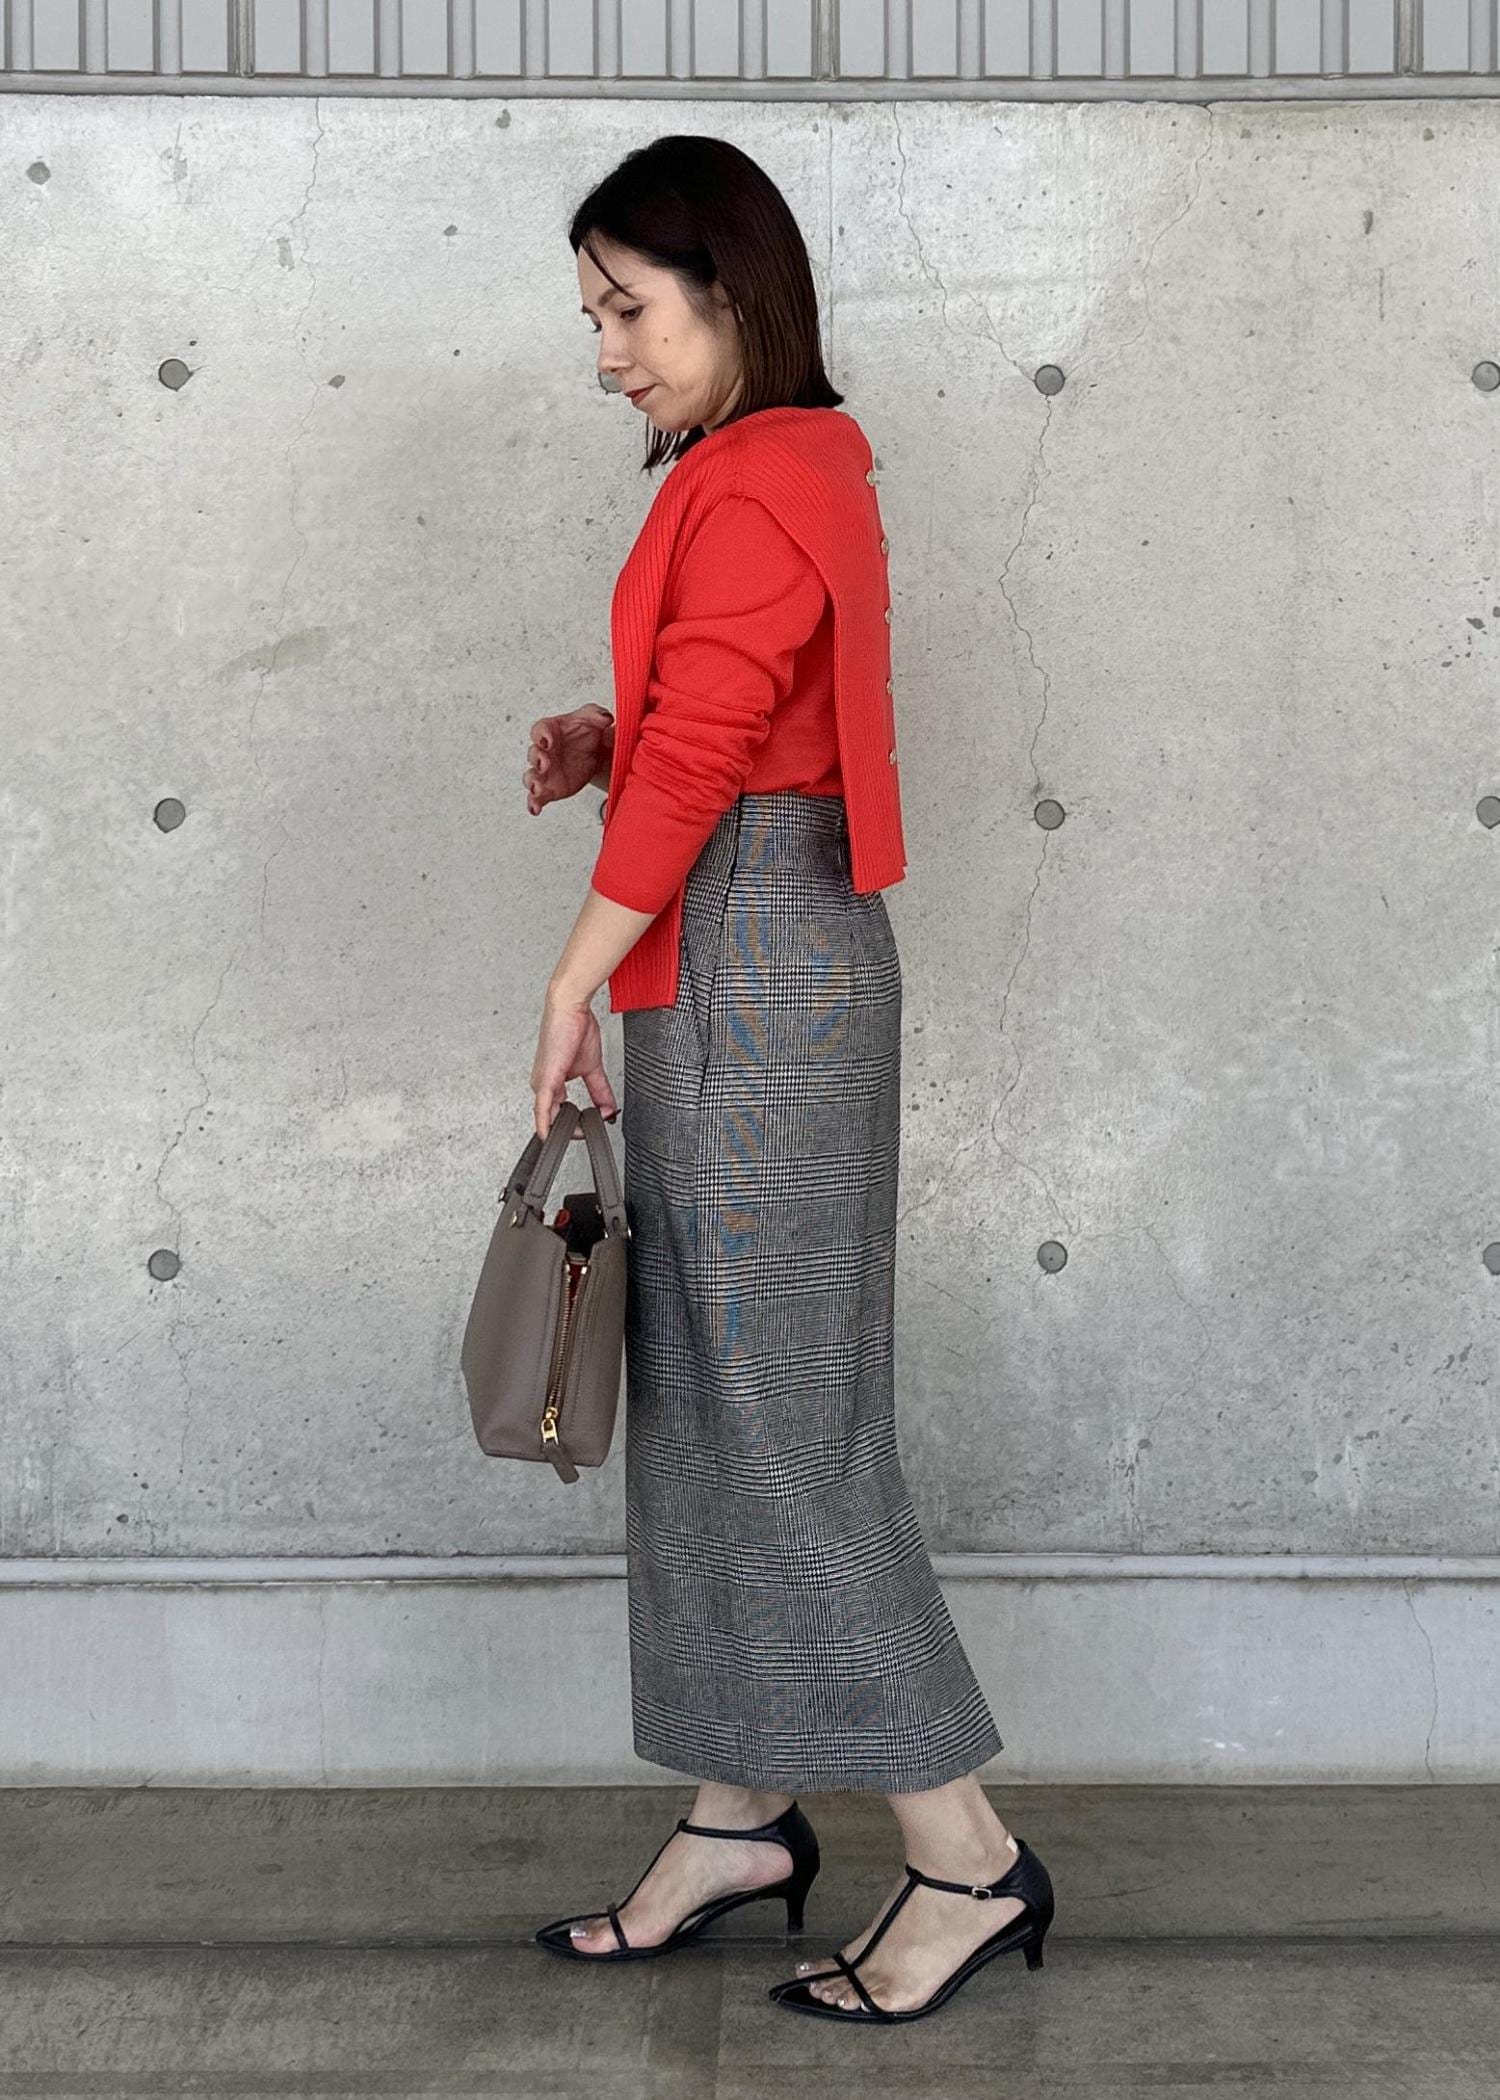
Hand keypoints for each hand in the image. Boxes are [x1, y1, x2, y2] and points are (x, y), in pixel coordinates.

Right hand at [524, 705, 613, 814]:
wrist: (595, 753)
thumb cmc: (587, 731)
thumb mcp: (592, 718)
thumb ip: (596, 715)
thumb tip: (606, 718)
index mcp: (550, 730)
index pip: (540, 730)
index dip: (541, 734)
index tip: (547, 740)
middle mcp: (544, 751)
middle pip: (533, 754)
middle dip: (536, 759)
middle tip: (544, 763)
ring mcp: (545, 772)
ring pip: (531, 776)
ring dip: (532, 782)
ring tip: (537, 787)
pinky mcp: (549, 788)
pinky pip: (537, 797)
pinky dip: (534, 803)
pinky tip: (536, 809)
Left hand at [531, 985, 618, 1141]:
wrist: (570, 1008)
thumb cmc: (574, 1028)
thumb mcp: (593, 1067)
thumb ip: (600, 1091)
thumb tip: (610, 1108)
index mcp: (552, 1082)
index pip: (558, 1113)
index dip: (574, 1125)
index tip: (591, 1128)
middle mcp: (542, 1084)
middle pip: (552, 1119)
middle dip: (571, 1131)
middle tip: (589, 1133)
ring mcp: (541, 1083)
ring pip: (546, 1118)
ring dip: (563, 1130)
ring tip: (582, 1133)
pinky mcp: (545, 1079)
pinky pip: (542, 1108)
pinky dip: (546, 1124)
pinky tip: (549, 1135)